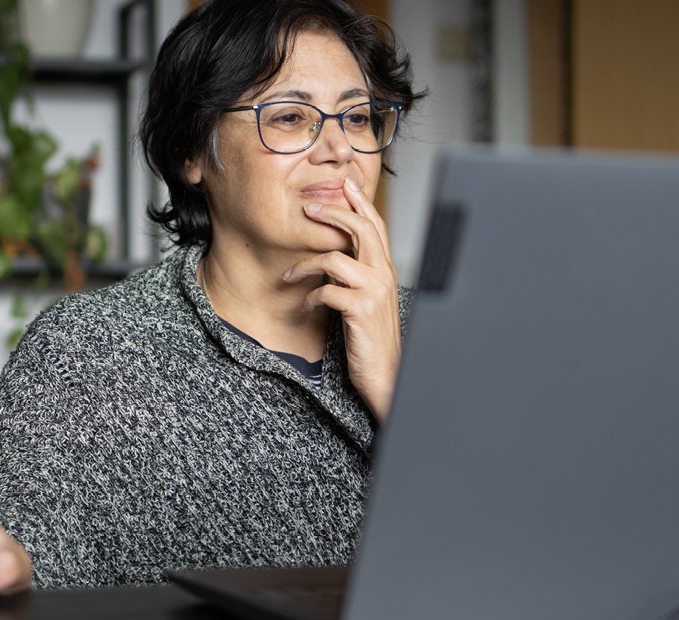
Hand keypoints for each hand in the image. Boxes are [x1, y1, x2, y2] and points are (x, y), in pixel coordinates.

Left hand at [283, 176, 400, 421]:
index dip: (360, 202)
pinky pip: (327, 290)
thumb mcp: (369, 301)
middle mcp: (384, 275)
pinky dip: (309, 297)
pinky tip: (304, 307)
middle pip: (361, 228)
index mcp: (387, 270)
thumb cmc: (373, 339)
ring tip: (290, 275)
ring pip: (335, 258)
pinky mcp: (361, 310)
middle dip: (333, 212)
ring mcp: (374, 291)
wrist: (388, 375)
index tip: (343, 184)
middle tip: (308, 209)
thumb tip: (335, 257)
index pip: (376, 225)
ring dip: (305, 264)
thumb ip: (359, 276)